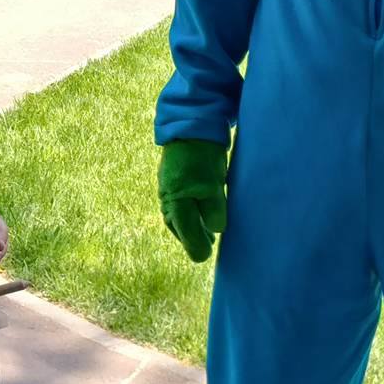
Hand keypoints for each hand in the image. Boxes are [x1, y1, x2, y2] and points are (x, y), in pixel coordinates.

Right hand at [158, 138, 228, 262]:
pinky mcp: (175, 180)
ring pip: (178, 216)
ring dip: (191, 226)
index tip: (206, 257)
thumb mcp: (212, 184)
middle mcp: (169, 199)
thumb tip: (215, 230)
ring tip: (206, 233)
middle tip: (208, 248)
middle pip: (179, 227)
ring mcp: (169, 188)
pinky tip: (200, 212)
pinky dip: (190, 213)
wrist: (190, 126)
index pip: (186, 234)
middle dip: (192, 239)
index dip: (197, 247)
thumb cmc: (202, 157)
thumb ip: (213, 210)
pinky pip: (180, 204)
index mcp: (176, 203)